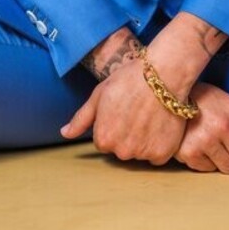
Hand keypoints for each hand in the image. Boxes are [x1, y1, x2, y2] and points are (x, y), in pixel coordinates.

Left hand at [60, 57, 186, 164]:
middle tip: (136, 112)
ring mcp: (143, 154)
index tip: (122, 111)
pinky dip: (159, 144)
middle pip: (122, 149)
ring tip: (150, 116)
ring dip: (143, 140)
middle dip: (126, 135)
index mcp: (103, 138)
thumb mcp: (99, 95)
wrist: (163, 73)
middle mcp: (122, 151)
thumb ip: (81, 119)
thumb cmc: (129, 80)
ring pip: (139, 152)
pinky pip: (157, 156)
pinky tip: (160, 124)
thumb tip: (65, 133)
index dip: (112, 125)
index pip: (104, 141)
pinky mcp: (163, 153)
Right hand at [174, 83, 228, 173]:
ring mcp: (205, 140)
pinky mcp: (190, 153)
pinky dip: (208, 163)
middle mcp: (222, 126)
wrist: (165, 97)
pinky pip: (209, 170)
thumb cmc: (201, 101)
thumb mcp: (226, 101)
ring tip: (215, 147)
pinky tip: (201, 148)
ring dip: (226, 162)